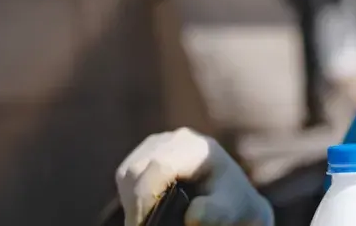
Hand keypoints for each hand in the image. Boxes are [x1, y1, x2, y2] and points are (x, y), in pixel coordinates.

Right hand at [115, 128, 273, 225]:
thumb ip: (214, 212)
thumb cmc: (229, 204)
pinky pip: (125, 174)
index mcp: (198, 148)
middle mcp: (177, 138)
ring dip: (130, 201)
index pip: (160, 167)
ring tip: (144, 220)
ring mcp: (159, 142)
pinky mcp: (146, 152)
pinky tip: (144, 209)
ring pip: (127, 172)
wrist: (228, 196)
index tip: (143, 225)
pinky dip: (129, 195)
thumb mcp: (229, 211)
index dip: (146, 198)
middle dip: (135, 203)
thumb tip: (193, 215)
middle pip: (138, 169)